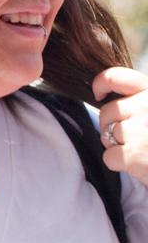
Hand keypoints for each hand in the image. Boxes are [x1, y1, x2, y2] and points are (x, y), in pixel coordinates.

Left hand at [94, 67, 147, 183]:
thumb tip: (103, 96)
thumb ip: (140, 100)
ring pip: (107, 135)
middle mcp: (147, 106)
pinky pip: (109, 157)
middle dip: (112, 126)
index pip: (117, 77)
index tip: (99, 94)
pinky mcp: (134, 153)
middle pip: (107, 111)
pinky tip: (142, 163)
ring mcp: (140, 129)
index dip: (101, 83)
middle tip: (135, 137)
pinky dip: (121, 164)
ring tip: (144, 150)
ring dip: (119, 146)